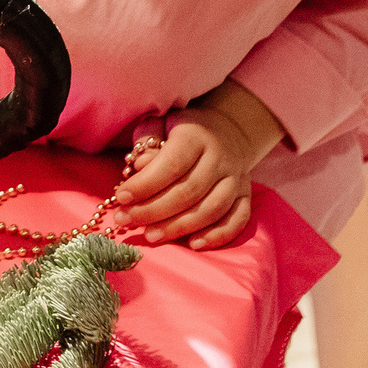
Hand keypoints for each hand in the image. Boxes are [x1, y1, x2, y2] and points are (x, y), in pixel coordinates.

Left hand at [111, 81, 284, 249]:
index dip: (146, 184)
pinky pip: (237, 220)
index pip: (172, 164)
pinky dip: (218, 235)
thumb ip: (147, 140)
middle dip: (154, 210)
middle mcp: (220, 158)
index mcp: (196, 136)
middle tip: (126, 221)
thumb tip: (139, 166)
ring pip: (211, 209)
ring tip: (150, 236)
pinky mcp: (246, 196)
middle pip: (189, 191)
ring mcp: (236, 178)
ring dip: (179, 227)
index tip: (121, 197)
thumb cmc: (182, 132)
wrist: (228, 131)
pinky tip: (193, 244)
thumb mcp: (160, 123)